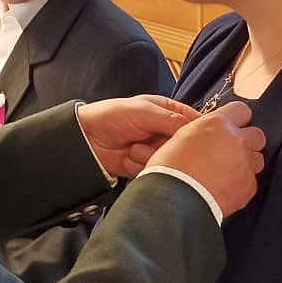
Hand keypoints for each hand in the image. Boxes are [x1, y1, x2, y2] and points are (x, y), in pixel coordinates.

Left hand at [75, 95, 200, 178]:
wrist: (86, 138)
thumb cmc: (111, 116)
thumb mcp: (143, 111)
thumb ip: (171, 119)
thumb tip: (196, 128)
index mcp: (167, 111)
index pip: (193, 121)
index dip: (196, 131)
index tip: (195, 139)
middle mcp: (164, 131)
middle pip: (184, 146)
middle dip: (167, 147)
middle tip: (154, 143)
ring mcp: (156, 150)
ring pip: (169, 161)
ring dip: (150, 156)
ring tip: (133, 147)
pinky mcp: (146, 165)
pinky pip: (155, 171)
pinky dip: (140, 166)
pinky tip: (128, 157)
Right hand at [145, 101, 264, 217]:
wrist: (174, 199)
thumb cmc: (170, 169)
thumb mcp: (182, 136)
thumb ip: (204, 130)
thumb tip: (210, 133)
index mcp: (218, 123)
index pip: (242, 110)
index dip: (237, 119)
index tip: (232, 127)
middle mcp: (236, 141)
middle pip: (257, 135)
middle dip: (247, 142)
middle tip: (231, 152)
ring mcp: (245, 164)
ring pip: (257, 159)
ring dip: (246, 163)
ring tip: (227, 173)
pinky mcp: (248, 186)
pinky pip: (251, 181)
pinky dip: (240, 184)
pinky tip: (224, 188)